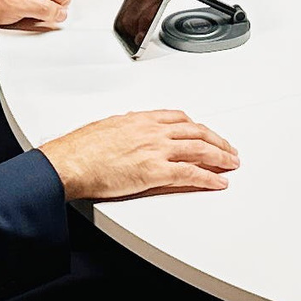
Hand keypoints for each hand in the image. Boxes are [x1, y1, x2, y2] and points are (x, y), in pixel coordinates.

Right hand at [40, 109, 238, 200]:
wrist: (69, 163)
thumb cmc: (80, 149)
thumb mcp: (107, 128)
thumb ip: (125, 130)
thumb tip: (129, 135)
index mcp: (141, 119)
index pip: (179, 118)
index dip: (197, 126)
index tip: (205, 132)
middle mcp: (153, 131)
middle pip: (196, 131)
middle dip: (216, 140)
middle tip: (228, 149)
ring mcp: (156, 150)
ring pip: (200, 149)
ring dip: (221, 157)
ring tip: (231, 164)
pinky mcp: (156, 172)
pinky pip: (191, 174)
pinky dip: (209, 178)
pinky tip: (219, 182)